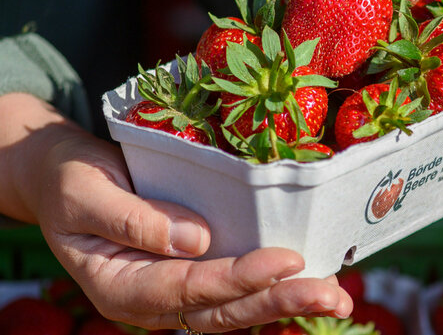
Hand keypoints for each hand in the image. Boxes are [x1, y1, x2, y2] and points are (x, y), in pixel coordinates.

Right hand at [0, 93, 351, 331]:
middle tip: (332, 294)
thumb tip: (197, 241)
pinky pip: (237, 289)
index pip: (189, 289)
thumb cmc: (69, 181)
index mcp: (121, 288)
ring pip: (237, 307)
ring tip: (337, 296)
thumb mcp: (87, 193)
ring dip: (288, 301)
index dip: (240, 277)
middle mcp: (154, 300)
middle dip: (280, 302)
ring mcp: (176, 291)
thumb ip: (135, 221)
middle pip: (223, 310)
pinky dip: (275, 286)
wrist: (61, 178)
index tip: (287, 261)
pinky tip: (313, 278)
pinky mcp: (194, 274)